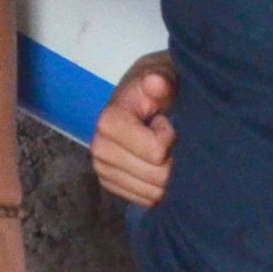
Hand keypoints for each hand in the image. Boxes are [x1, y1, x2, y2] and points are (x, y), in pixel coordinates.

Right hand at [92, 52, 174, 205]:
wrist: (151, 95)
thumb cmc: (161, 84)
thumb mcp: (165, 72)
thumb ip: (162, 77)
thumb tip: (156, 82)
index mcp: (110, 119)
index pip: (154, 152)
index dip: (169, 140)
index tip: (168, 122)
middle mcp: (99, 147)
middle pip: (154, 176)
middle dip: (173, 162)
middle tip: (173, 140)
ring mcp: (103, 168)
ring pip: (151, 192)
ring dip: (168, 177)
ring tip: (167, 152)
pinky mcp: (111, 183)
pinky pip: (144, 200)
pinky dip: (159, 189)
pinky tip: (160, 166)